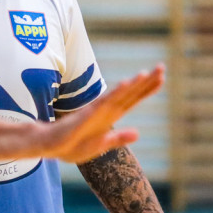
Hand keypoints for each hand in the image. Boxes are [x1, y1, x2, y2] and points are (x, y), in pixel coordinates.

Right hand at [48, 64, 164, 162]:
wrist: (50, 146)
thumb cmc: (73, 145)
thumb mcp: (101, 145)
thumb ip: (118, 138)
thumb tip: (138, 133)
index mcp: (111, 116)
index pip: (133, 99)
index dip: (148, 89)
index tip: (162, 78)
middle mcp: (106, 110)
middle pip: (130, 93)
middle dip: (146, 81)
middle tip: (162, 66)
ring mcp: (97, 111)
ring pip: (119, 95)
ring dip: (132, 84)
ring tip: (146, 73)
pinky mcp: (88, 115)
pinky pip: (104, 103)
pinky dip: (115, 94)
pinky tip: (125, 85)